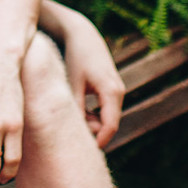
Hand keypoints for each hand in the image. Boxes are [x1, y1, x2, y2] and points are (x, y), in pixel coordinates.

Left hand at [53, 6, 124, 148]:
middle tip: (67, 132)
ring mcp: (117, 90)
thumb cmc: (74, 57)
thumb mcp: (71, 84)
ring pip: (105, 118)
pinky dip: (90, 114)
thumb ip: (74, 109)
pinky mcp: (111, 89)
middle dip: (90, 132)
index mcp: (112, 91)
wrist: (82, 34)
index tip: (79, 153)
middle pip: (108, 125)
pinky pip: (104, 110)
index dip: (96, 142)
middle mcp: (119, 92)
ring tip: (68, 116)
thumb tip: (72, 134)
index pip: (109, 127)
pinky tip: (74, 108)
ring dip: (89, 122)